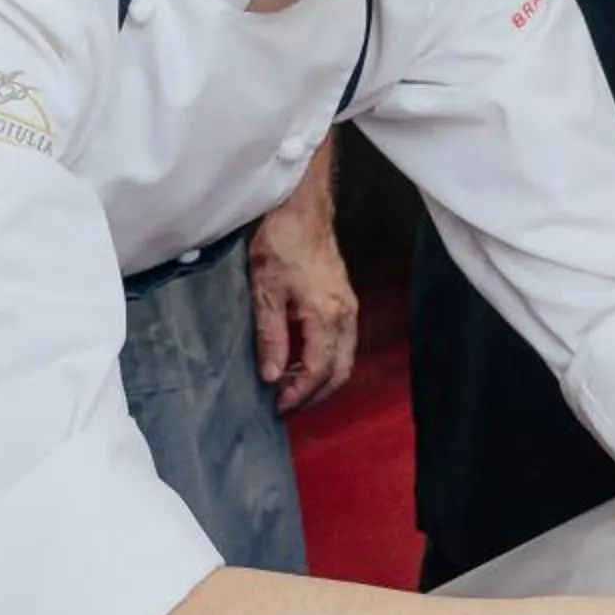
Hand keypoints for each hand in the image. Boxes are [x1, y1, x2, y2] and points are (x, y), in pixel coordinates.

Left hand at [247, 194, 356, 412]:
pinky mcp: (344, 297)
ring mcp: (348, 305)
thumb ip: (271, 338)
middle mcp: (345, 314)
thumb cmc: (282, 244)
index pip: (319, 370)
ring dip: (323, 377)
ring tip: (294, 385)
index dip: (299, 394)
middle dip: (316, 394)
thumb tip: (273, 376)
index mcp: (326, 316)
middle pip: (340, 370)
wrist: (301, 209)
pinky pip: (344, 340)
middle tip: (288, 404)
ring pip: (346, 356)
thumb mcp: (266, 293)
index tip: (278, 406)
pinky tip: (304, 357)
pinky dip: (328, 358)